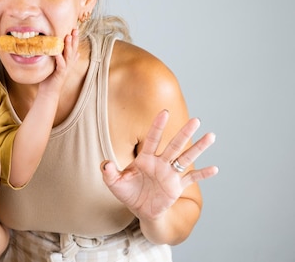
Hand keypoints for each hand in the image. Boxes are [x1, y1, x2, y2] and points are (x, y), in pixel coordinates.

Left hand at [39, 29, 79, 93]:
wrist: (49, 91)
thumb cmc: (52, 78)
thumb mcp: (59, 65)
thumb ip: (66, 58)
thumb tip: (77, 53)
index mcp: (69, 61)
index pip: (73, 47)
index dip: (75, 38)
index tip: (75, 28)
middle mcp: (69, 64)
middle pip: (73, 49)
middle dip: (74, 39)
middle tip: (75, 29)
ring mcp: (65, 69)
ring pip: (69, 56)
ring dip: (68, 46)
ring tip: (68, 37)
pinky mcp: (60, 74)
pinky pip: (61, 65)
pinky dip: (59, 59)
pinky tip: (57, 53)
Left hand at [101, 110, 217, 221]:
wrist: (140, 209)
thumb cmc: (127, 192)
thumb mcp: (114, 183)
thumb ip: (109, 172)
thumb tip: (105, 164)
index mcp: (145, 158)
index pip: (152, 139)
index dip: (158, 126)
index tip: (165, 112)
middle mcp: (160, 163)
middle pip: (174, 145)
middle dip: (184, 133)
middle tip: (196, 120)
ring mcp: (170, 174)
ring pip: (186, 158)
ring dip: (198, 148)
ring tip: (211, 136)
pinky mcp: (176, 187)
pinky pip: (191, 179)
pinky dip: (203, 175)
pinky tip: (215, 169)